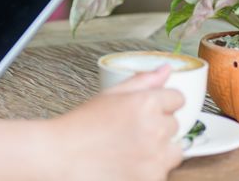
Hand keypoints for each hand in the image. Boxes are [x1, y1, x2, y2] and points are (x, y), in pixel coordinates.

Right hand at [47, 66, 183, 180]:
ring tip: (132, 148)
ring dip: (161, 148)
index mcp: (146, 103)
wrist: (61, 157)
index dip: (161, 103)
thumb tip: (166, 69)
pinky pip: (163, 170)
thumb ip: (143, 81)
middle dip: (158, 125)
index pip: (177, 98)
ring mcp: (155, 157)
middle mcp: (155, 129)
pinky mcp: (152, 179)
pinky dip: (150, 168)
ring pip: (175, 149)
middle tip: (131, 130)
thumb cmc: (80, 126)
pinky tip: (129, 163)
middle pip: (175, 124)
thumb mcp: (110, 95)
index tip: (147, 110)